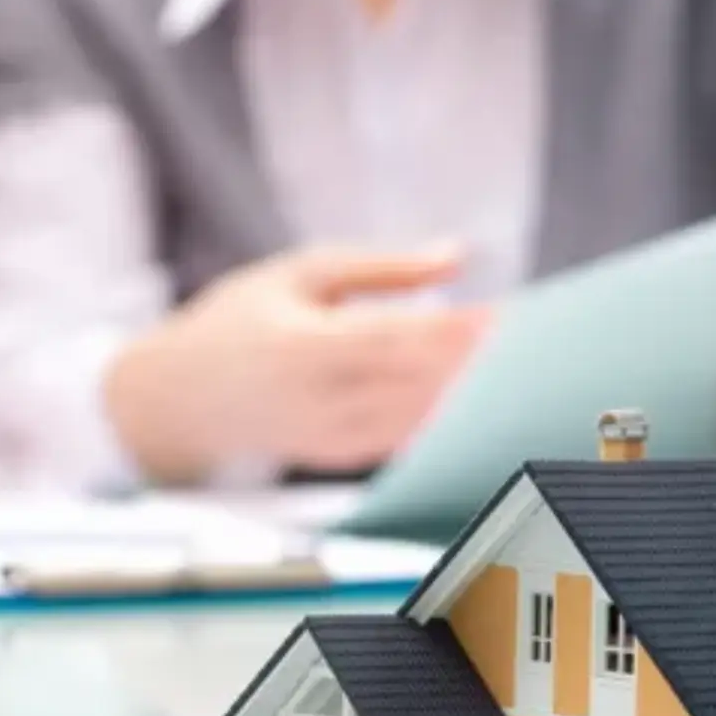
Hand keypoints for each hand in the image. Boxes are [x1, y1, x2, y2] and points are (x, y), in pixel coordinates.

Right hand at [106, 245, 491, 480]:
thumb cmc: (238, 323)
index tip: (506, 316)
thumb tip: (456, 257)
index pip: (396, 339)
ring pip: (421, 419)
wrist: (177, 401)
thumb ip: (381, 268)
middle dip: (479, 364)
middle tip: (538, 341)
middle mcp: (320, 400)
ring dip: (473, 394)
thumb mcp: (299, 274)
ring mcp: (331, 438)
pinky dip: (447, 417)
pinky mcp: (342, 458)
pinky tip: (481, 395)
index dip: (456, 332)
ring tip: (521, 365)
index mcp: (304, 346)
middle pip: (419, 384)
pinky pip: (408, 439)